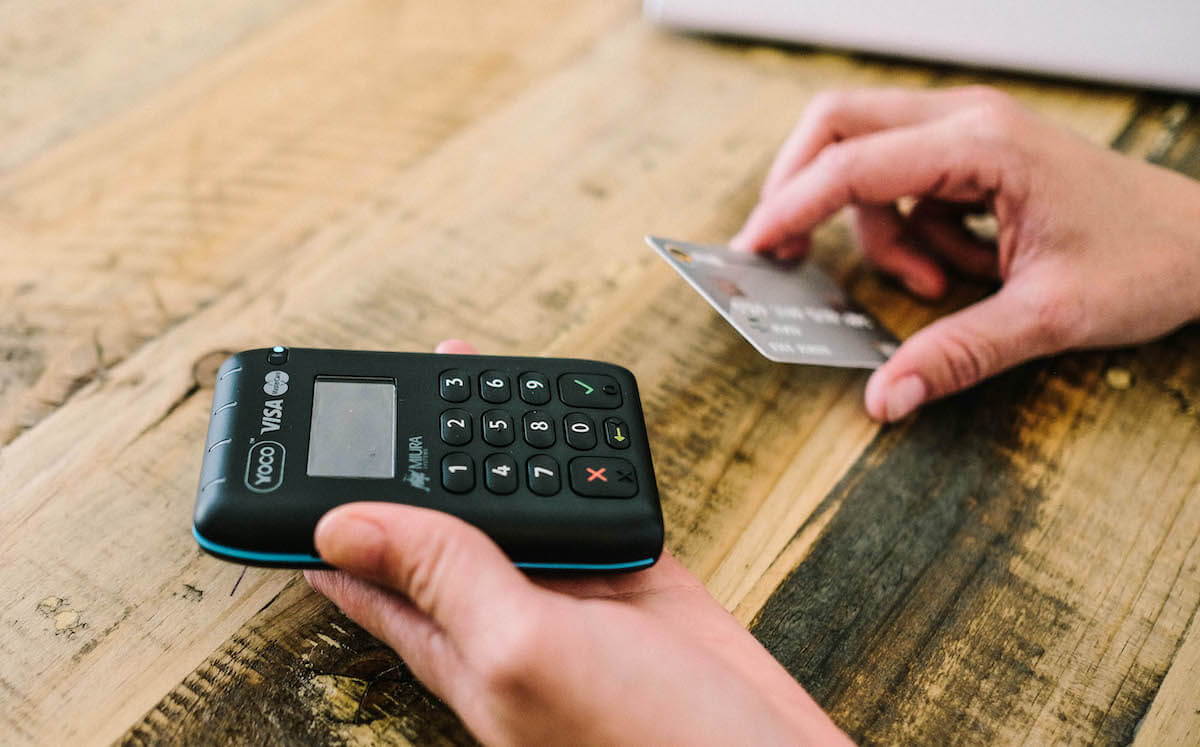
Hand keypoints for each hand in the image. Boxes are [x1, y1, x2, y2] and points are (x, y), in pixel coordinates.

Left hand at [306, 340, 848, 745]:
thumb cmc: (645, 743)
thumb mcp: (523, 654)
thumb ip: (445, 581)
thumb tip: (345, 523)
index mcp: (455, 642)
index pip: (359, 572)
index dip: (314, 521)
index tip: (282, 464)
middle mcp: (501, 612)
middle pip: (432, 519)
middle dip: (401, 456)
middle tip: (375, 391)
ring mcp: (566, 588)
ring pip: (508, 495)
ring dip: (482, 439)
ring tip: (454, 377)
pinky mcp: (627, 568)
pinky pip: (583, 492)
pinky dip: (568, 450)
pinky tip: (555, 421)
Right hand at [732, 86, 1199, 420]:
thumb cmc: (1146, 261)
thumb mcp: (1047, 318)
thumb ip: (956, 355)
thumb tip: (884, 395)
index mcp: (984, 144)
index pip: (853, 164)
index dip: (789, 208)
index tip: (751, 252)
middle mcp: (968, 119)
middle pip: (839, 125)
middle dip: (799, 188)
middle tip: (786, 251)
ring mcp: (969, 130)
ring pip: (865, 157)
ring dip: (875, 229)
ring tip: (936, 285)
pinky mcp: (972, 152)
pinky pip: (901, 181)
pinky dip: (908, 229)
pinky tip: (961, 268)